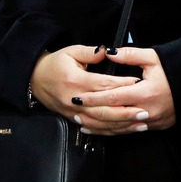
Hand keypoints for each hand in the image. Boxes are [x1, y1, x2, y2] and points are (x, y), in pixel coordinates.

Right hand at [31, 45, 145, 133]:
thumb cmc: (54, 64)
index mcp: (76, 80)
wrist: (34, 79)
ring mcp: (74, 112)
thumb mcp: (70, 51)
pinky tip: (124, 130)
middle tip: (145, 111)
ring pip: (101, 122)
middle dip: (127, 111)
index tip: (138, 83)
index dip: (122, 85)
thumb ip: (90, 52)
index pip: (104, 85)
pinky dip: (110, 130)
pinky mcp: (74, 119)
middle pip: (105, 108)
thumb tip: (107, 51)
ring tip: (140, 124)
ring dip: (122, 124)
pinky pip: (94, 128)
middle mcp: (75, 99)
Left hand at [73, 46, 176, 134]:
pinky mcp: (154, 127)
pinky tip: (101, 130)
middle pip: (113, 116)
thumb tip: (109, 53)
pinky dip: (113, 132)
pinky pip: (129, 132)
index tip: (78, 97)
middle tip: (74, 111)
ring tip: (82, 123)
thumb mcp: (153, 57)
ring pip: (119, 128)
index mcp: (144, 92)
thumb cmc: (174, 68)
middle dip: (92, 114)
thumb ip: (129, 55)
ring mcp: (151, 121)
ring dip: (100, 126)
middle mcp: (146, 110)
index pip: (113, 97)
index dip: (93, 98)